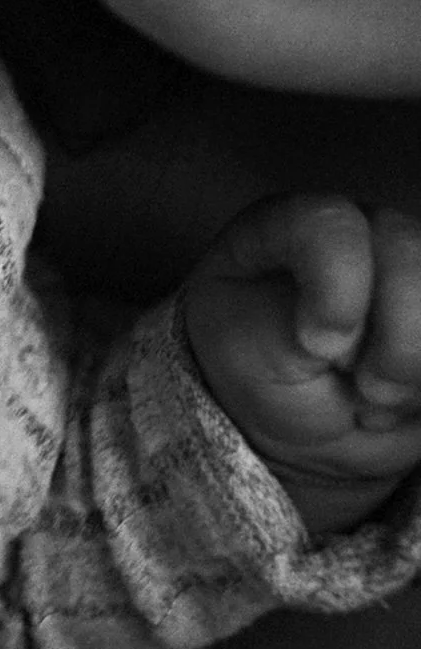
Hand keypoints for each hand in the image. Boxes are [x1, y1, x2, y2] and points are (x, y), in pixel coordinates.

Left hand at [182, 193, 420, 533]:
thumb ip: (287, 325)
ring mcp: (415, 270)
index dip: (335, 285)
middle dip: (392, 340)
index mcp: (296, 224)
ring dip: (418, 366)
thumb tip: (334, 341)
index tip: (315, 347)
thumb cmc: (247, 370)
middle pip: (411, 256)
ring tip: (380, 401)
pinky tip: (405, 408)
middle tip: (360, 391)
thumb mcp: (244, 346)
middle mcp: (369, 230)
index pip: (331, 223)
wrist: (287, 425)